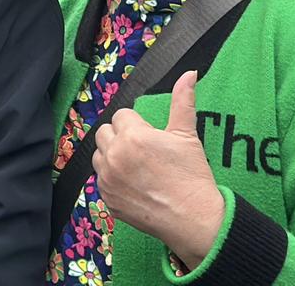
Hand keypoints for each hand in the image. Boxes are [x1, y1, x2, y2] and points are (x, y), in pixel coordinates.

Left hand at [93, 71, 224, 267]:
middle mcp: (115, 155)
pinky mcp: (106, 198)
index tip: (151, 139)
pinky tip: (134, 185)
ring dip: (112, 156)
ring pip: (99, 155)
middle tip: (143, 152)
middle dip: (121, 138)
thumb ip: (183, 101)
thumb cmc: (192, 177)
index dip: (137, 126)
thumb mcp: (186, 136)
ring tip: (138, 168)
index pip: (121, 116)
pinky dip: (113, 179)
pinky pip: (101, 179)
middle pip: (105, 132)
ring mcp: (108, 178)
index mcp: (133, 135)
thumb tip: (189, 73)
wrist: (195, 220)